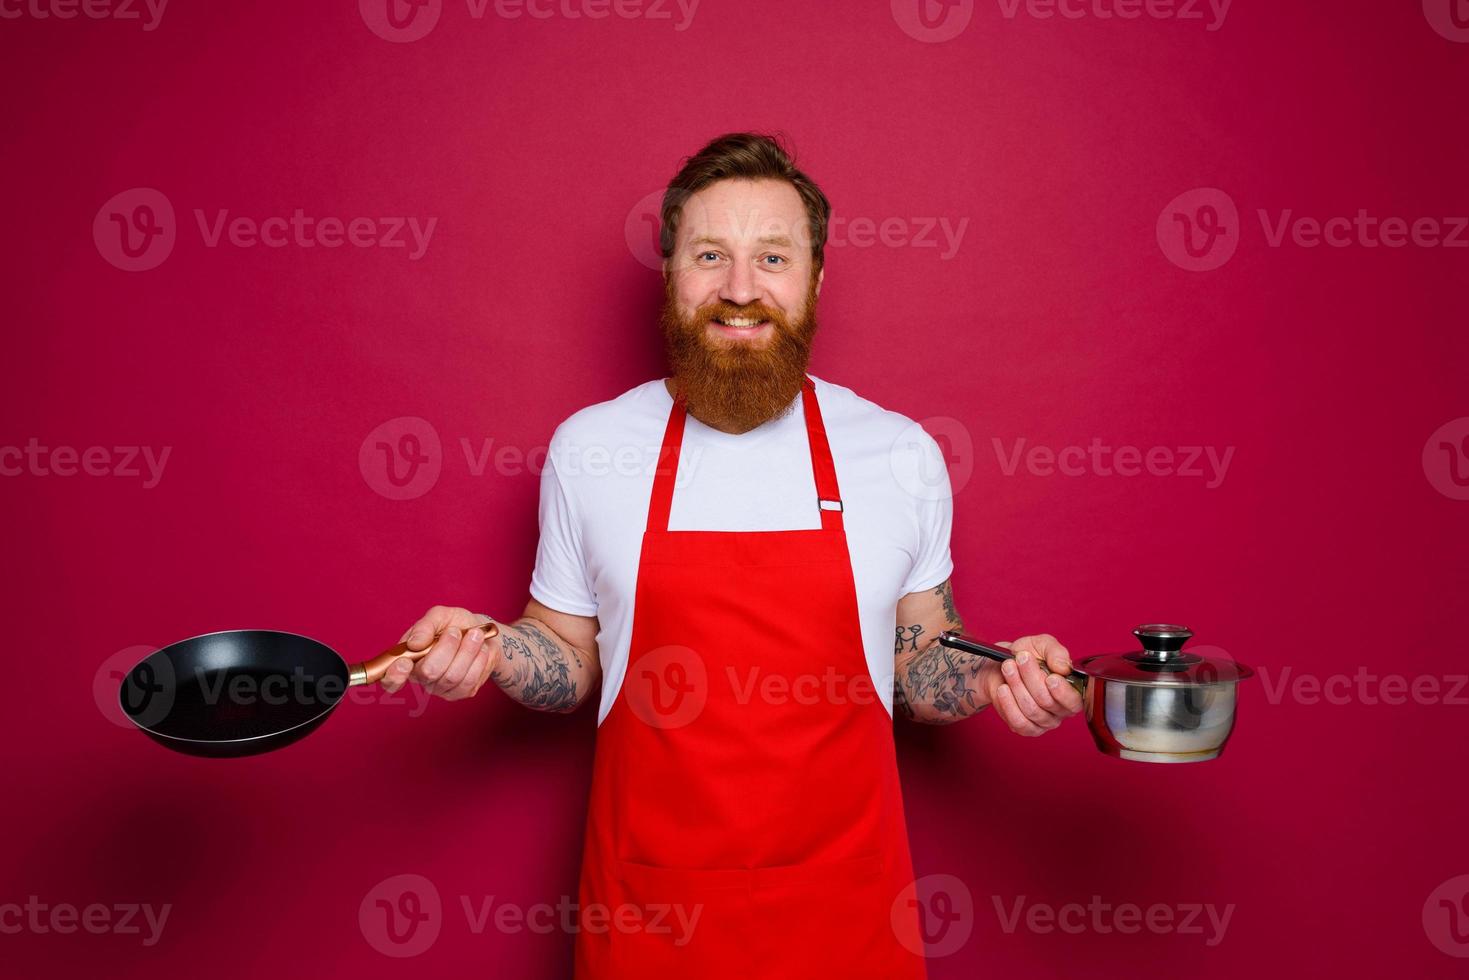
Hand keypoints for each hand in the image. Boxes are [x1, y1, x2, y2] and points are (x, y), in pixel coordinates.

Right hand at [379, 605, 499, 700]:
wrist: (483, 634)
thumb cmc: (456, 624)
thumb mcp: (440, 616)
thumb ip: (424, 626)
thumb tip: (414, 643)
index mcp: (408, 659)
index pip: (390, 679)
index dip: (394, 675)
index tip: (405, 663)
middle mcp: (422, 677)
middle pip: (429, 672)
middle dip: (446, 648)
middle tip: (455, 631)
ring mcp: (441, 688)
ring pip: (452, 676)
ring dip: (467, 650)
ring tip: (474, 634)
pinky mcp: (462, 692)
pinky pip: (470, 680)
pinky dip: (478, 659)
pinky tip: (480, 649)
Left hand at [983, 633, 1082, 735]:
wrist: (1001, 664)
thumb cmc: (1026, 655)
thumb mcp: (1042, 645)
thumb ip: (1056, 652)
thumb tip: (1064, 667)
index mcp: (1071, 692)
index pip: (1073, 701)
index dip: (1062, 691)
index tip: (1050, 677)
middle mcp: (1060, 710)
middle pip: (1047, 701)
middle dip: (1030, 677)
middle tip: (1020, 659)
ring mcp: (1043, 722)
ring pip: (1031, 709)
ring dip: (1017, 685)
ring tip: (1008, 667)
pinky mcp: (1025, 728)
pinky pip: (1018, 721)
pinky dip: (1008, 703)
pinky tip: (1003, 689)